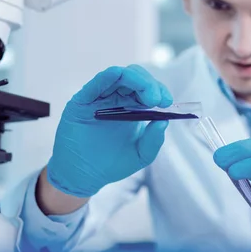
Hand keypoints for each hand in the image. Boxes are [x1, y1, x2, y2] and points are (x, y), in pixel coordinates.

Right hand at [47, 65, 172, 197]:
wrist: (83, 175)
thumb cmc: (111, 164)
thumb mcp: (141, 155)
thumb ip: (153, 140)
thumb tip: (164, 121)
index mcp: (133, 107)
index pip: (148, 89)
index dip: (159, 90)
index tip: (167, 102)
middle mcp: (117, 98)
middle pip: (136, 78)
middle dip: (150, 85)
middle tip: (158, 100)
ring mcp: (100, 98)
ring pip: (119, 76)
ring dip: (136, 79)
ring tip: (148, 96)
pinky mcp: (83, 101)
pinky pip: (97, 83)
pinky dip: (109, 76)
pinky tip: (118, 75)